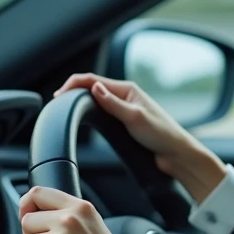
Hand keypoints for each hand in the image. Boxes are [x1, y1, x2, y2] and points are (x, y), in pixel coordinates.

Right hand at [53, 73, 226, 202]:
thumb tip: (95, 87)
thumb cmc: (162, 135)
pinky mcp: (126, 121)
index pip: (93, 79)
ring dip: (82, 100)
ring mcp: (126, 108)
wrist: (177, 154)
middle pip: (93, 87)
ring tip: (65, 108)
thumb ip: (114, 103)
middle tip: (56, 102)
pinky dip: (91, 110)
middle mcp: (126, 96)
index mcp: (128, 89)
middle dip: (74, 90)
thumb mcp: (135, 118)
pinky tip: (85, 117)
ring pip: (97, 99)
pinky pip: (104, 111)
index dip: (73, 84)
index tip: (58, 96)